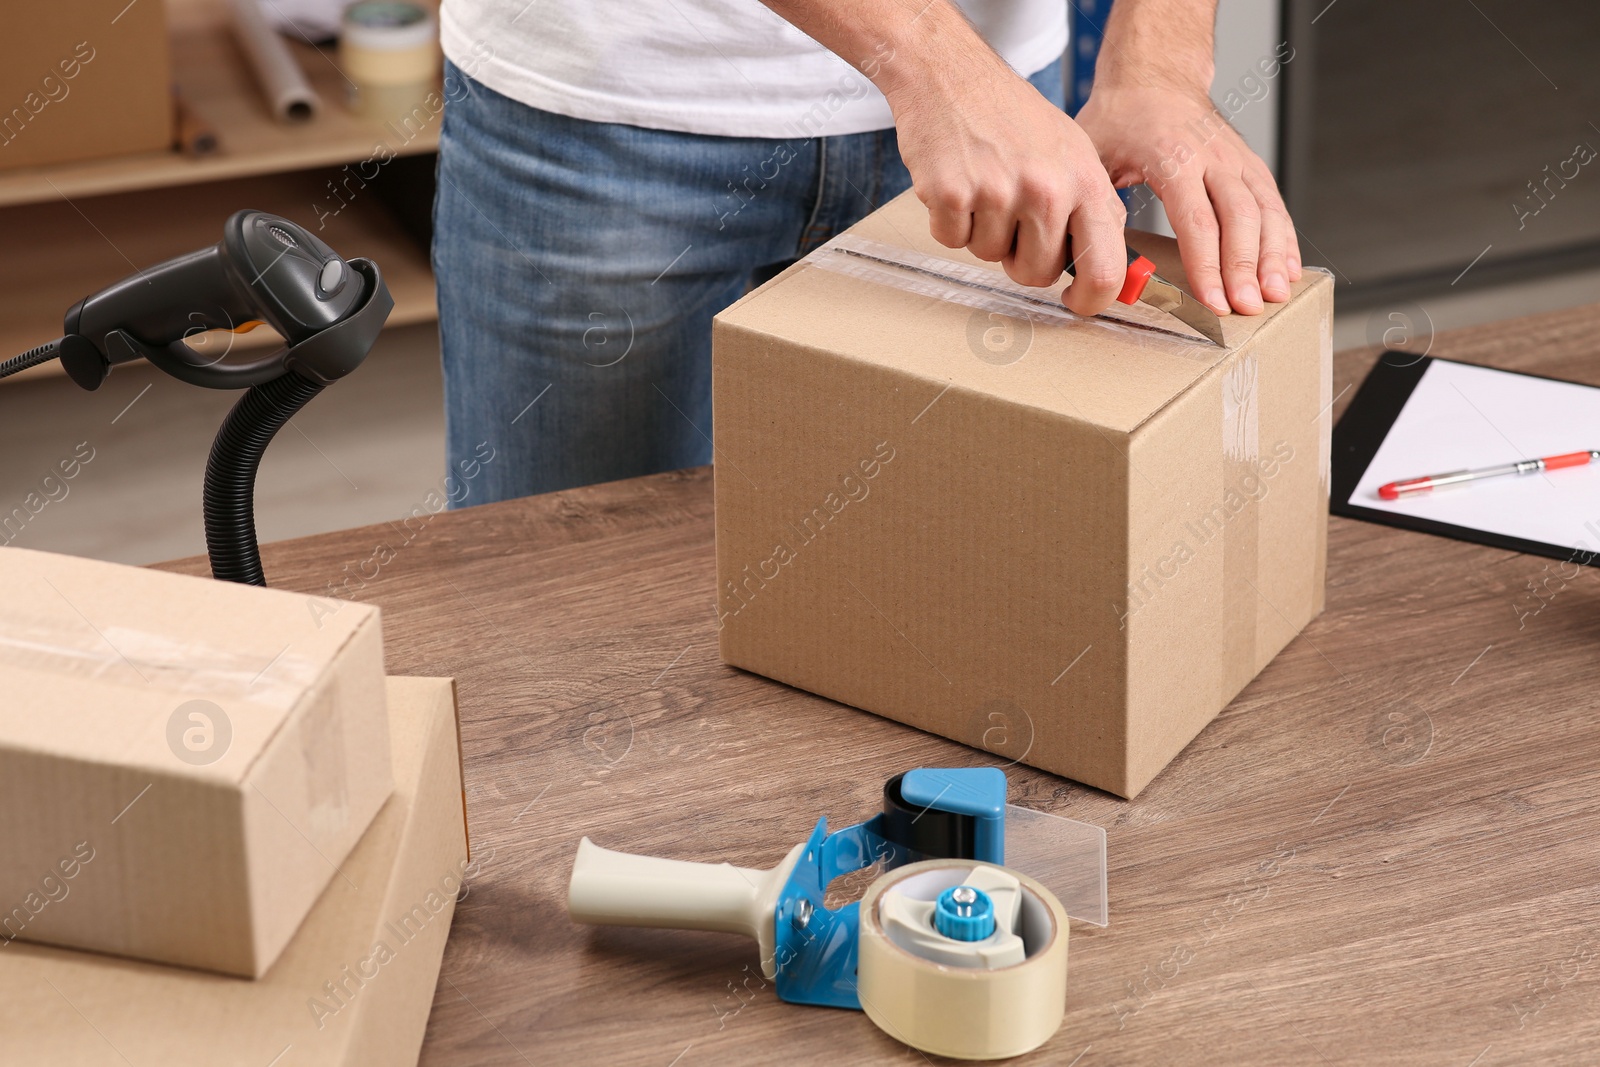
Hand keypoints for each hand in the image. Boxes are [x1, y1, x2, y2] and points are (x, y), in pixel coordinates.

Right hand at [884, 58, 1131, 317]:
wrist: (953, 75)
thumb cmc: (1013, 116)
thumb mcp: (1073, 154)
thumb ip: (1090, 210)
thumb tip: (1108, 272)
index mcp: (1085, 181)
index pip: (1105, 269)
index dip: (1090, 300)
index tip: (1075, 303)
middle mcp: (1046, 188)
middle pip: (1036, 274)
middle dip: (1020, 258)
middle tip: (1012, 219)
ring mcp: (997, 191)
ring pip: (989, 257)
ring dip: (982, 232)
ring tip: (984, 185)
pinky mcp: (951, 194)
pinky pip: (951, 240)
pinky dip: (949, 220)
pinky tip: (958, 181)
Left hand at [1075, 86, 1300, 314]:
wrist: (1154, 77)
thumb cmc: (1120, 119)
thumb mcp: (1094, 154)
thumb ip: (1094, 203)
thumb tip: (1087, 257)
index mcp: (1174, 158)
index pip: (1196, 220)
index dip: (1207, 265)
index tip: (1213, 301)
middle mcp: (1213, 157)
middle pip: (1238, 219)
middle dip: (1244, 268)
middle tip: (1247, 308)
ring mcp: (1237, 160)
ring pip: (1265, 211)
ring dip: (1274, 256)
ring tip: (1276, 295)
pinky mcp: (1250, 165)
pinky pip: (1273, 204)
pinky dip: (1285, 238)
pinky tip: (1289, 270)